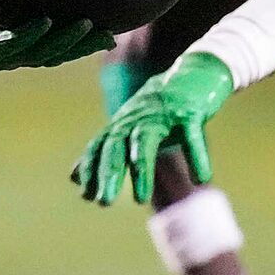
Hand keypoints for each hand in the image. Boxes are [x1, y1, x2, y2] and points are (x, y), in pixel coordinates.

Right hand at [0, 0, 113, 70]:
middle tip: (85, 23)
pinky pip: (62, 54)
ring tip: (102, 31)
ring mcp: (19, 52)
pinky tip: (108, 37)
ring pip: (51, 56)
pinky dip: (84, 46)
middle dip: (60, 42)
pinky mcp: (38, 49)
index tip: (46, 21)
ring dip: (77, 46)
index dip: (23, 38)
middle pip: (32, 55)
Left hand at [73, 53, 234, 204]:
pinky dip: (197, 158)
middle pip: (116, 145)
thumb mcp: (130, 126)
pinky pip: (191, 137)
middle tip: (103, 203)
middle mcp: (137, 117)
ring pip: (145, 141)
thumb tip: (73, 178)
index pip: (99, 146)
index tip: (86, 196)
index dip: (91, 169)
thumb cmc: (162, 107)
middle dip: (108, 173)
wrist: (197, 70)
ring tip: (140, 200)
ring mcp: (163, 114)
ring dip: (141, 171)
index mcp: (122, 123)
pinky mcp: (190, 112)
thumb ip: (104, 151)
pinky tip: (201, 179)